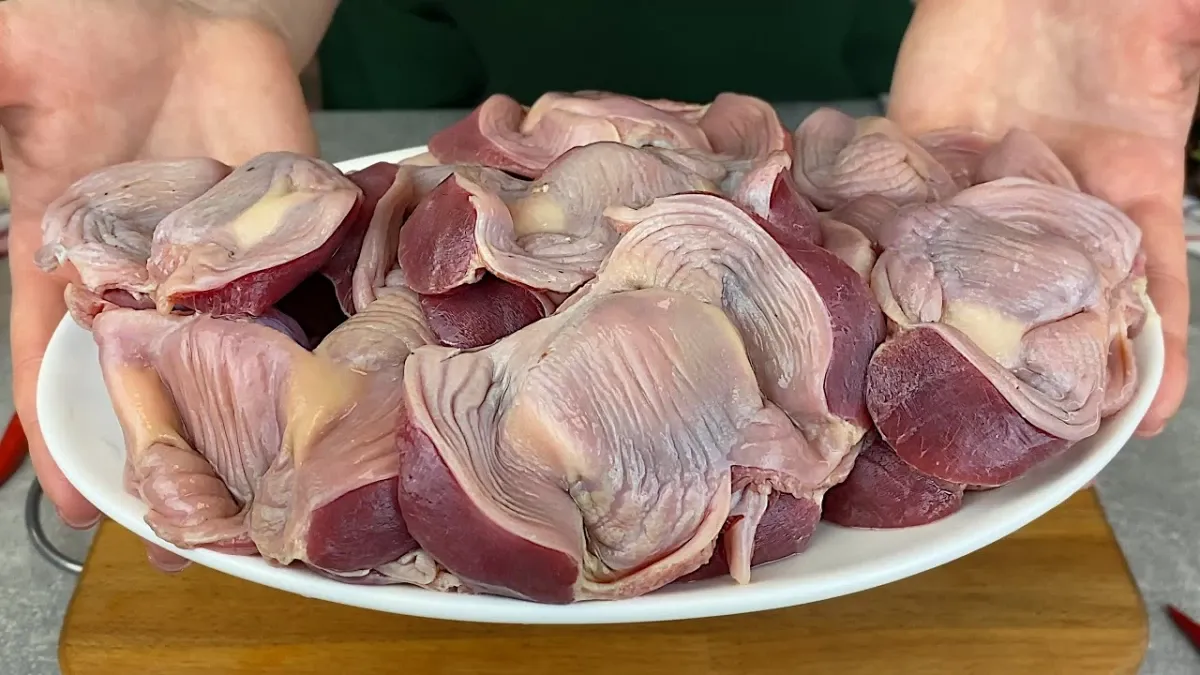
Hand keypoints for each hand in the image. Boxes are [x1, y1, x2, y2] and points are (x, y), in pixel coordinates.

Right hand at [0, 0, 317, 569]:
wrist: (181, 12)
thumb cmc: (82, 35)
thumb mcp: (7, 65)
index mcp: (78, 249)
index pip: (57, 351)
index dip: (59, 427)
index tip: (74, 501)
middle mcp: (161, 270)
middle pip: (162, 370)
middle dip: (176, 442)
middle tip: (196, 529)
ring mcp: (236, 251)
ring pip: (250, 341)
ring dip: (265, 404)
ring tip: (285, 481)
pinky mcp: (299, 220)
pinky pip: (322, 273)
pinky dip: (343, 316)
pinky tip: (361, 375)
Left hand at [888, 0, 1198, 436]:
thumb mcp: (1181, 31)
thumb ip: (1196, 62)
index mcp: (1134, 174)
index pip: (1155, 276)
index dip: (1156, 347)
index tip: (1144, 417)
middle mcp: (1054, 192)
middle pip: (1053, 293)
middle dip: (1043, 361)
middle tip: (1024, 434)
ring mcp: (982, 176)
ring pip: (971, 266)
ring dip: (958, 325)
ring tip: (939, 396)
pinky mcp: (919, 149)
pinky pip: (902, 209)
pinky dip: (888, 253)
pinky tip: (874, 308)